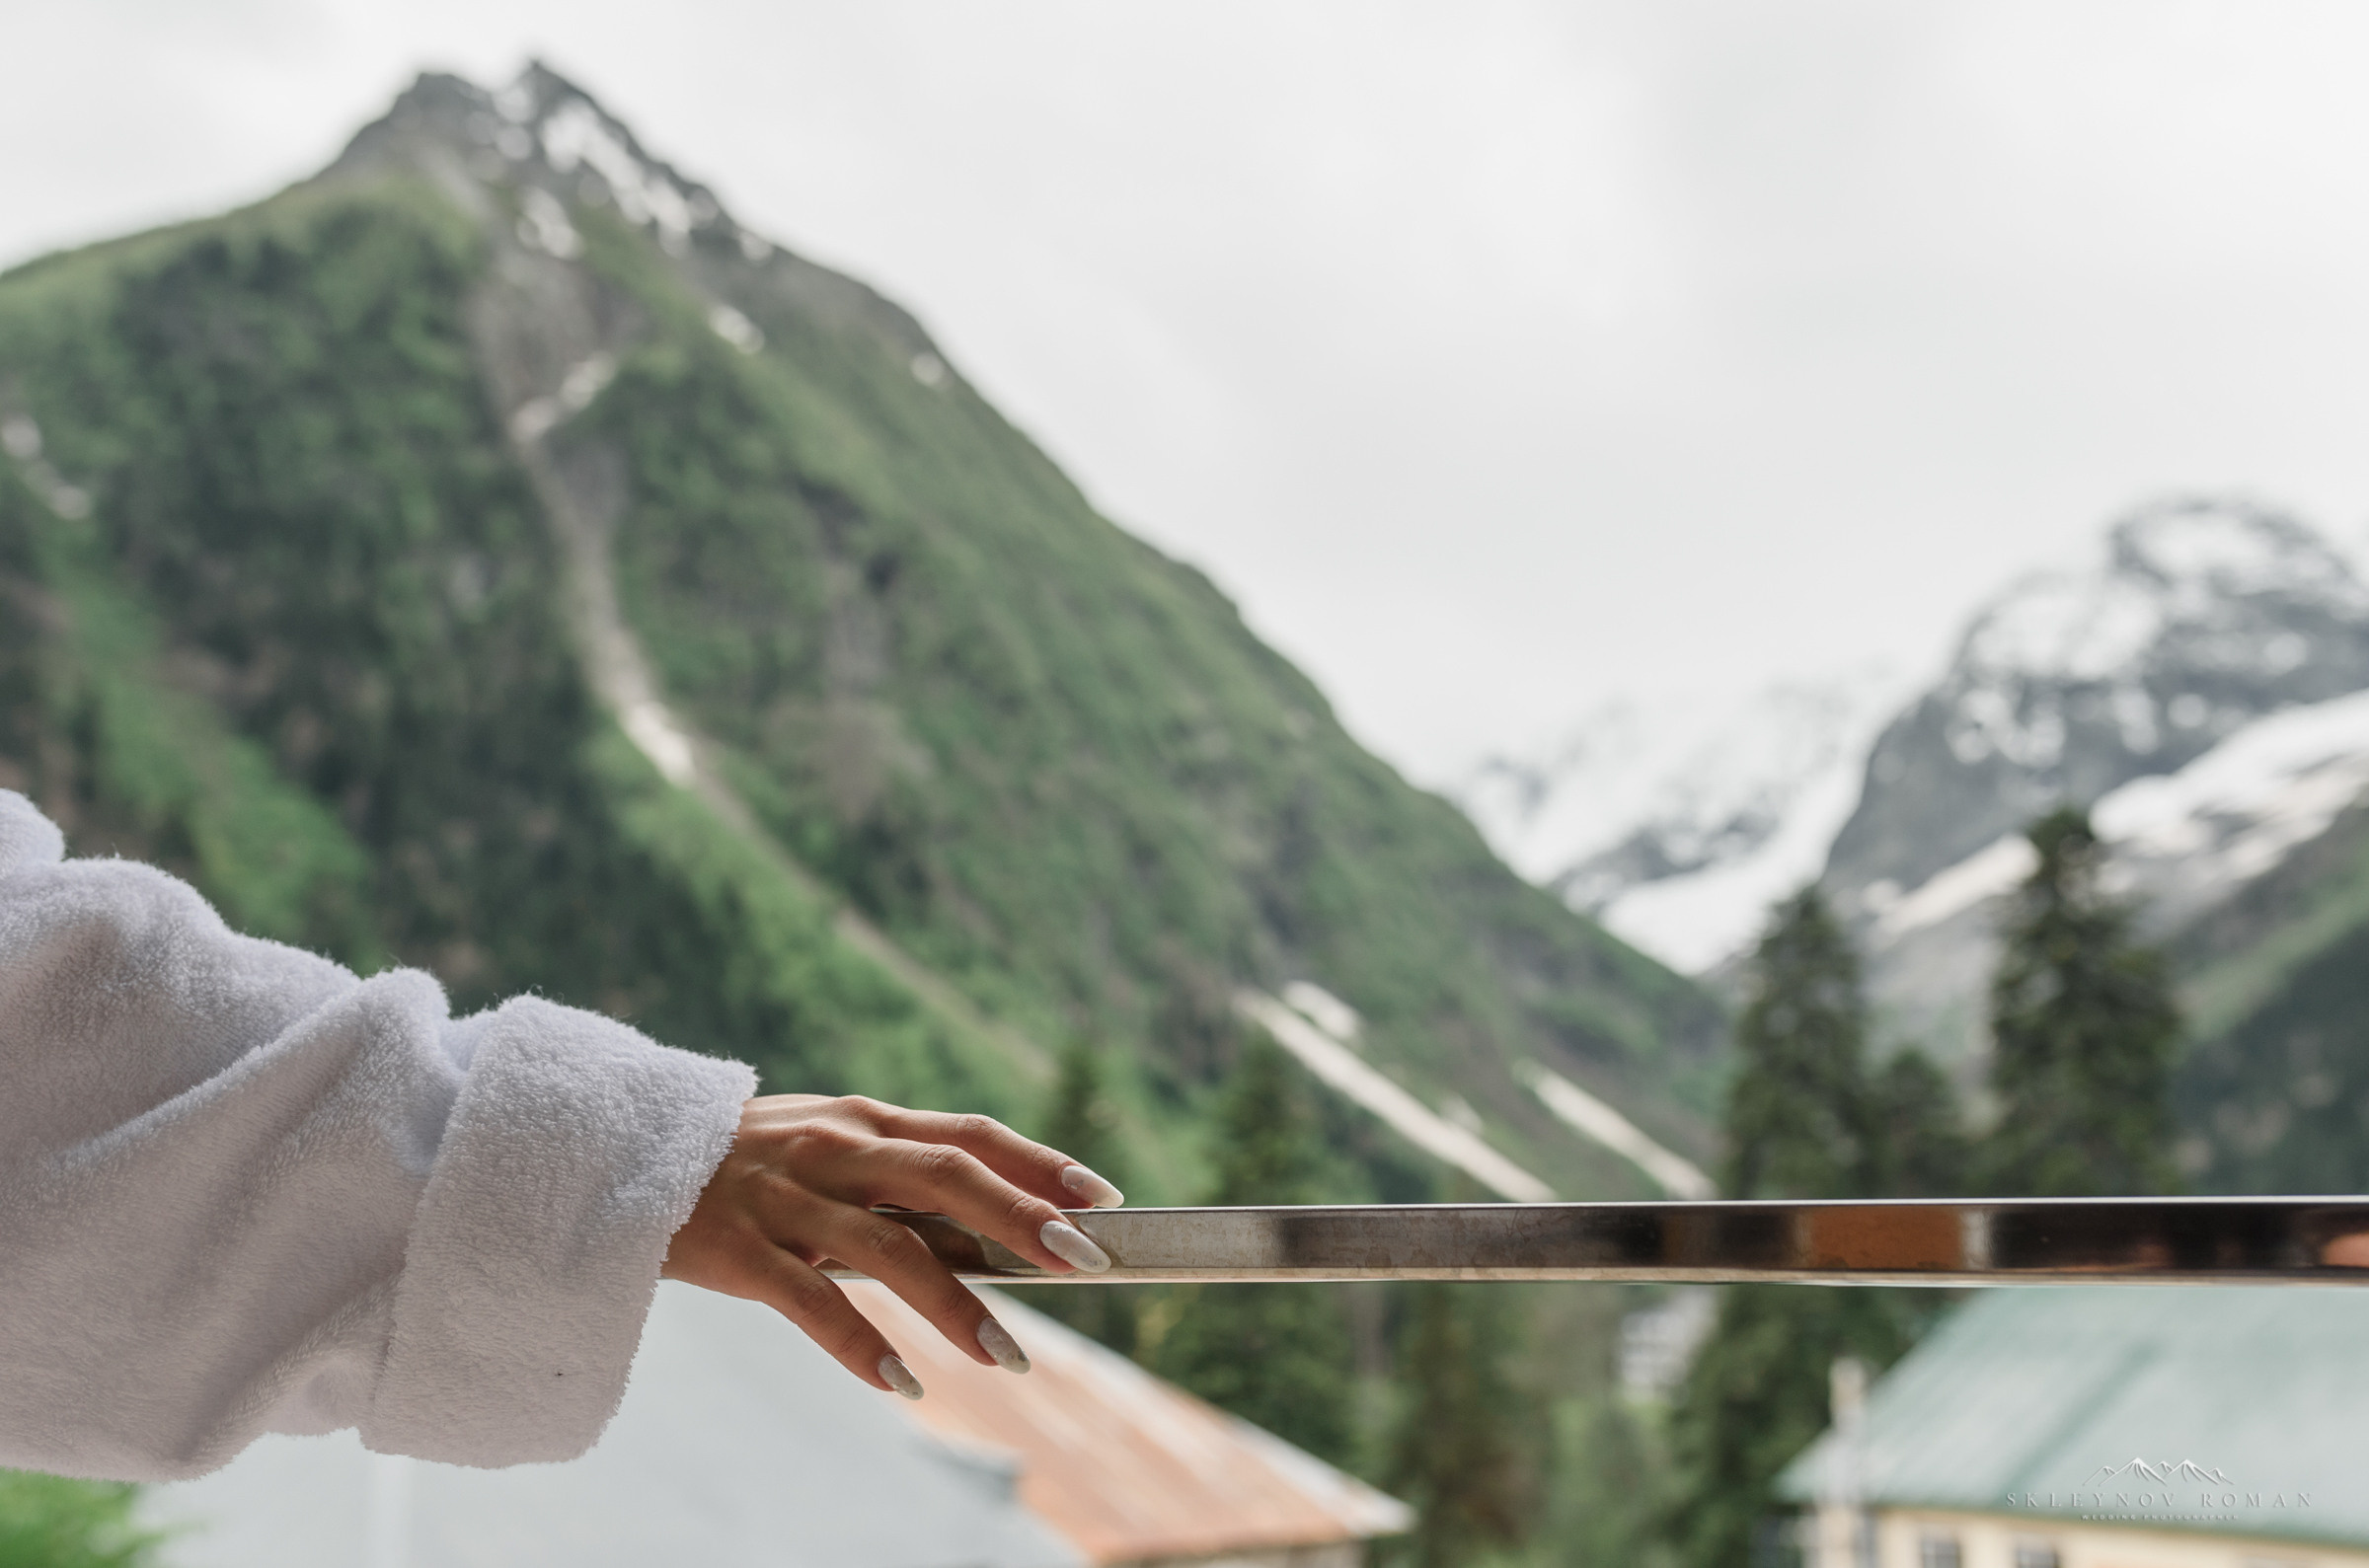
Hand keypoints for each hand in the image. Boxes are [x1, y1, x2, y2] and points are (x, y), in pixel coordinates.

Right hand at [661, 1095, 1124, 1397]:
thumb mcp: (824, 1147)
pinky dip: (862, 1345)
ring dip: (956, 1305)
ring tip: (1009, 1356)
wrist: (619, 1157)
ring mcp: (789, 1201)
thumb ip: (895, 1175)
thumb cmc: (743, 1161)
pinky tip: (904, 1383)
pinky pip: (812, 1303)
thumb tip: (987, 1226)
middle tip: (1084, 1263)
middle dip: (1021, 1220)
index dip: (1038, 1164)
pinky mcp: (742, 1252)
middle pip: (945, 1178)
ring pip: (889, 1249)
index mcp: (864, 1122)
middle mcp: (836, 1151)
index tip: (1101, 1198)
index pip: (968, 1135)